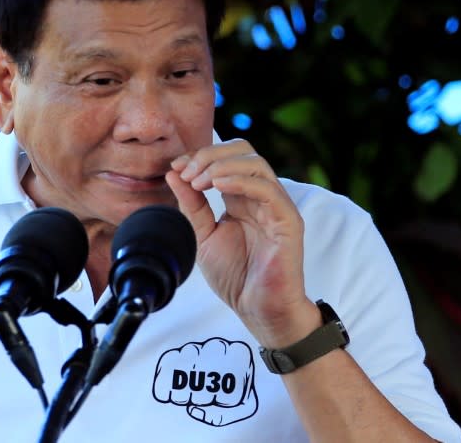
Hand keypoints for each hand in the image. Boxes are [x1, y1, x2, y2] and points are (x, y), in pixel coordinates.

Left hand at [166, 139, 319, 347]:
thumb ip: (191, 205)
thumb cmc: (235, 276)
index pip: (225, 159)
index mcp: (241, 198)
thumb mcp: (203, 235)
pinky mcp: (288, 220)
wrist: (257, 309)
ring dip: (222, 165)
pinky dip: (240, 180)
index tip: (175, 167)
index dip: (199, 157)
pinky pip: (267, 189)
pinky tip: (217, 185)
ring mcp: (276, 206)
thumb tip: (172, 174)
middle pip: (243, 151)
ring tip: (198, 180)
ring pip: (256, 163)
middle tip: (186, 171)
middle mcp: (260, 196)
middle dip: (210, 155)